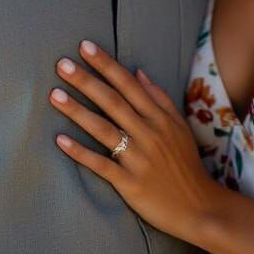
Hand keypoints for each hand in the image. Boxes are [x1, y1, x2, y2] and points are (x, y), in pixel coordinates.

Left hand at [50, 40, 220, 244]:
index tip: (85, 47)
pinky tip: (60, 140)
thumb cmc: (186, 163)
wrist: (199, 206)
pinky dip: (80, 153)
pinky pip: (101, 165)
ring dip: (78, 111)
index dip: (106, 64)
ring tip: (55, 94)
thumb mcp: (179, 125)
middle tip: (61, 64)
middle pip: (112, 101)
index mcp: (159, 117)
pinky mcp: (129, 183)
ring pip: (103, 129)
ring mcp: (138, 158)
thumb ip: (159, 98)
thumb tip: (138, 72)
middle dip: (86, 80)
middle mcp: (148, 133)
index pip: (128, 84)